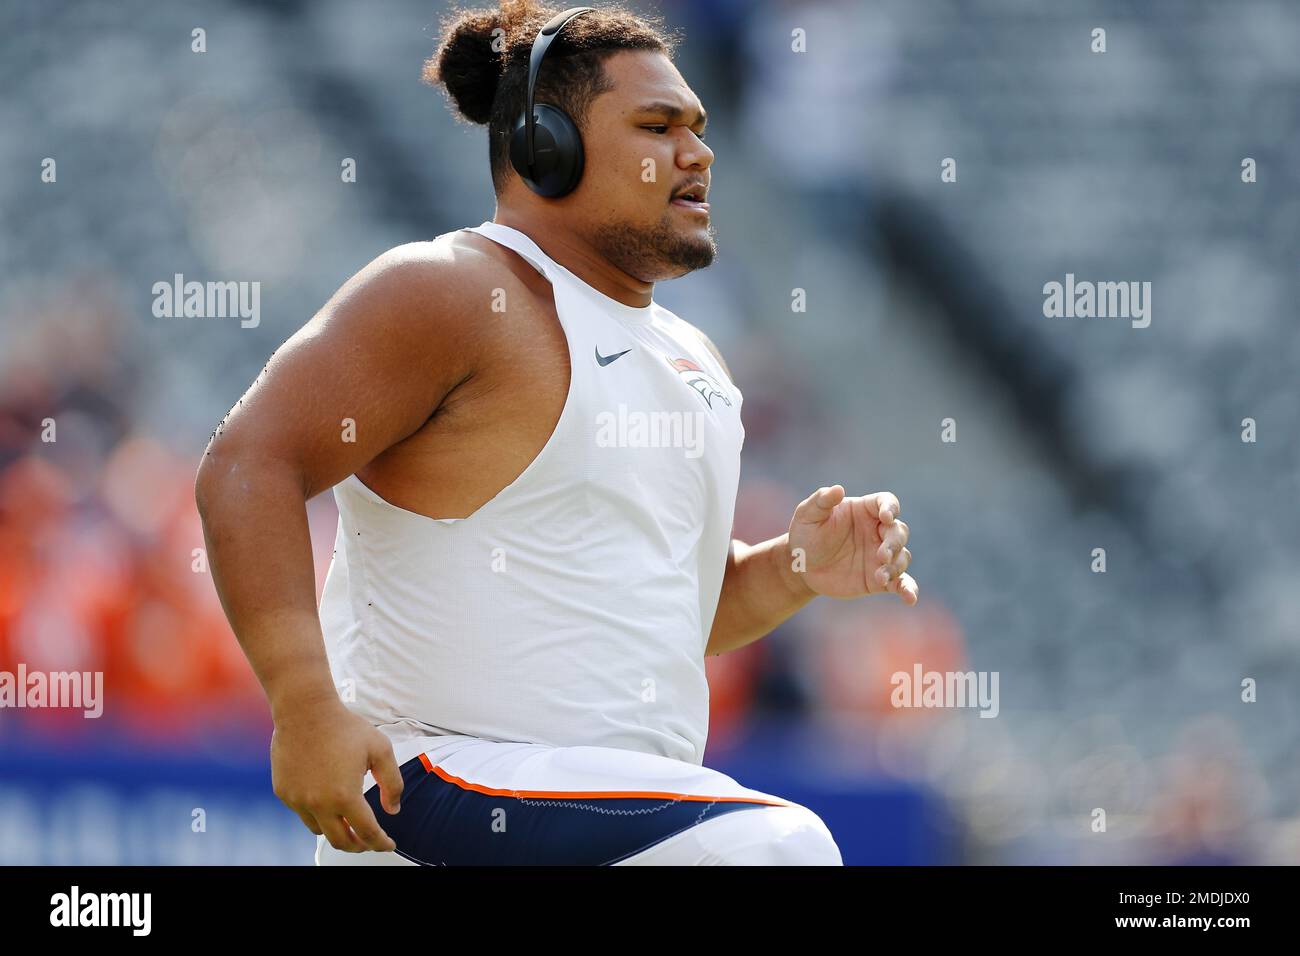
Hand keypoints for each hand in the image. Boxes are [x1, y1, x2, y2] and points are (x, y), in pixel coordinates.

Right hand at [270, 696, 403, 852]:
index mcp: (345, 796)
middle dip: (358, 845)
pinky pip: (302, 813)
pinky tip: (326, 800)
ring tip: (347, 822)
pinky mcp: (284, 792)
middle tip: (367, 842)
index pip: (367, 832)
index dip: (380, 842)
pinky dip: (317, 813)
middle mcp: (318, 804)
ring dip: (336, 831)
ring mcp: (298, 800)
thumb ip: (392, 783)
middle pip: (340, 841)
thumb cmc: (345, 727)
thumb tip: (393, 810)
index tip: (388, 844)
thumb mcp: (380, 750)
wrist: (305, 711)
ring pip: (319, 830)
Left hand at [787, 485, 917, 603]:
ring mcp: (881, 556)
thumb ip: (821, 501)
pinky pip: (901, 583)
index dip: (891, 508)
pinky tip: (910, 598)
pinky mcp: (880, 579)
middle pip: (899, 531)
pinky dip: (909, 590)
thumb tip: (838, 489)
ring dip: (896, 566)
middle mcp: (878, 531)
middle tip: (882, 555)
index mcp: (865, 511)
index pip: (887, 502)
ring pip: (902, 557)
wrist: (802, 567)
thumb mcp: (808, 515)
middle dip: (894, 543)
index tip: (886, 517)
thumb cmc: (806, 534)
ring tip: (880, 576)